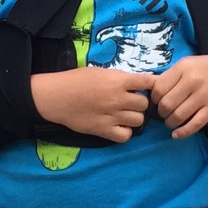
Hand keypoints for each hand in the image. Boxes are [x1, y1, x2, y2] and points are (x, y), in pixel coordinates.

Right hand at [30, 66, 154, 142]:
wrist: (56, 96)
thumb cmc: (76, 80)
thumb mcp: (100, 72)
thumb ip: (119, 78)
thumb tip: (137, 84)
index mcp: (118, 81)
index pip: (148, 82)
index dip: (151, 85)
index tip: (147, 88)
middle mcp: (118, 98)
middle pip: (144, 104)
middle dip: (139, 103)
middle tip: (130, 102)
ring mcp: (112, 116)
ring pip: (138, 120)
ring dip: (133, 117)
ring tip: (124, 115)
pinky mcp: (103, 130)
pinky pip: (126, 136)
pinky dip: (125, 132)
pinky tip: (118, 126)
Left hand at [151, 55, 207, 138]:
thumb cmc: (200, 70)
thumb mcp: (184, 65)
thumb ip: (168, 77)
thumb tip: (147, 91)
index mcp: (183, 68)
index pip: (158, 89)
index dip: (154, 99)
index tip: (157, 101)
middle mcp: (193, 81)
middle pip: (167, 105)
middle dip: (161, 113)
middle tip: (163, 113)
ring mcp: (204, 96)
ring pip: (178, 116)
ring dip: (170, 123)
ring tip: (170, 121)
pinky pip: (194, 124)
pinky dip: (182, 132)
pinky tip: (176, 135)